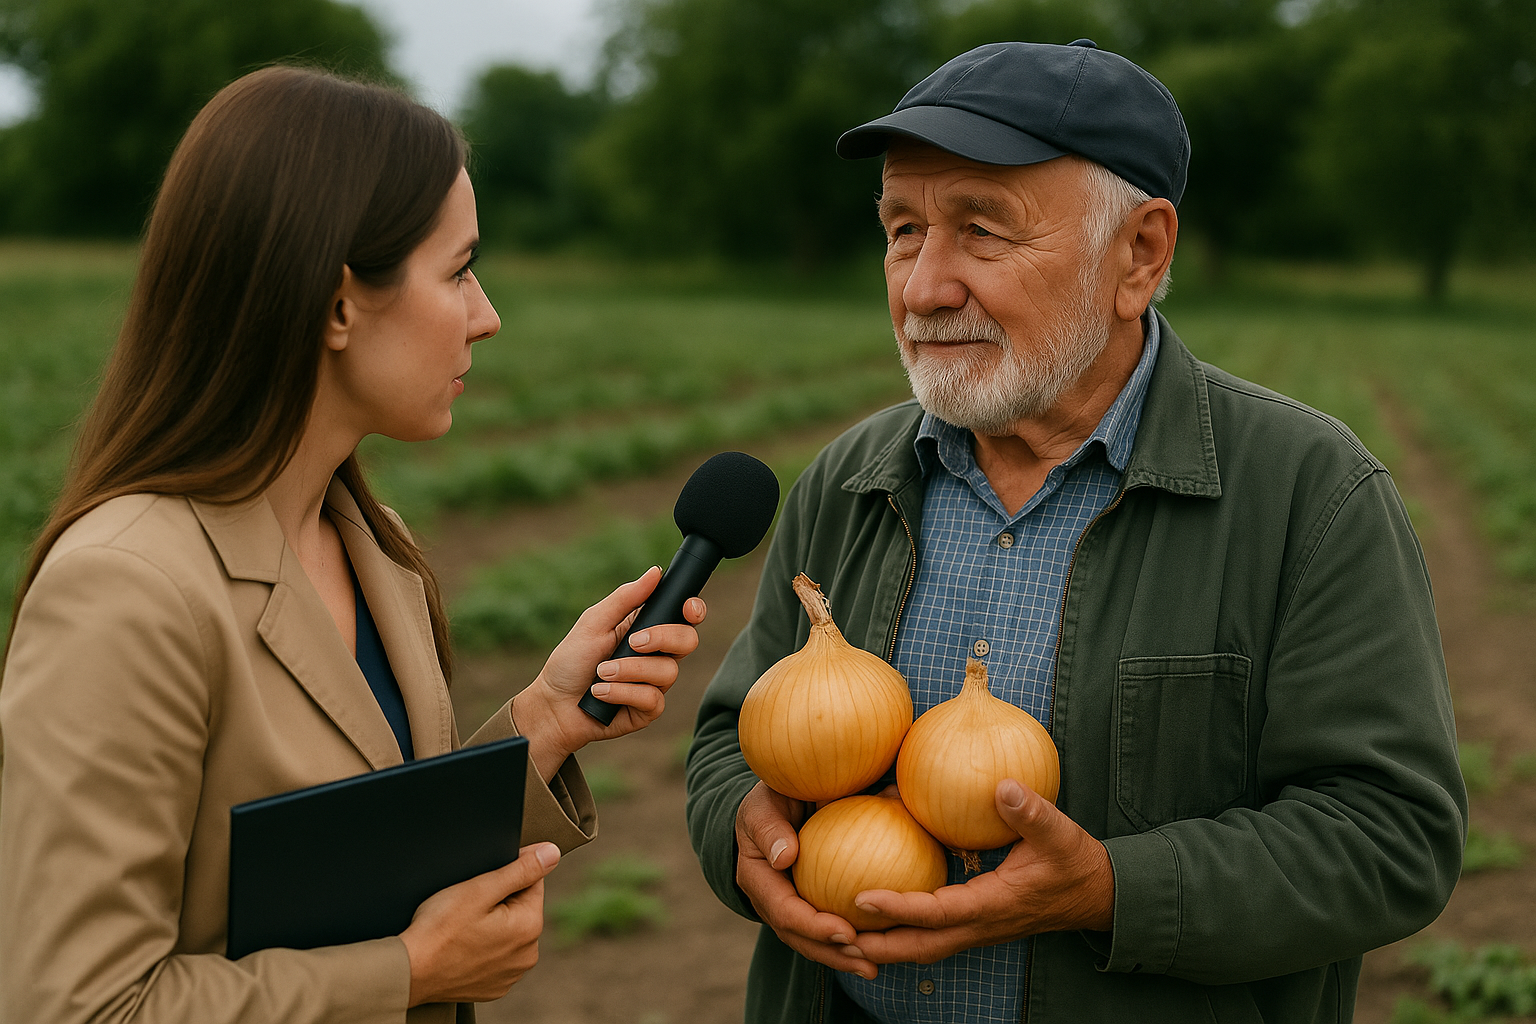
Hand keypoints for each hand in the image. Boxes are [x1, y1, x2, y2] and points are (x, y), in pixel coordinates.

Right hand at [401, 842, 560, 1005]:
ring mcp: (511, 974)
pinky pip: (496, 956)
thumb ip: (521, 869)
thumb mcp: (480, 889)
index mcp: (530, 927)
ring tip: (463, 927)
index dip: (507, 874)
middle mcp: (527, 955)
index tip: (480, 883)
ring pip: (508, 932)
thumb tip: (551, 853)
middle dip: (499, 901)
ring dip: (492, 925)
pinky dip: (483, 948)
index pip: (532, 882)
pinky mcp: (494, 986)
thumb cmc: (438, 930)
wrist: (408, 972)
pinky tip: (462, 946)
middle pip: (520, 908)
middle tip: (467, 907)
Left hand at [513, 566, 706, 779]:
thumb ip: (625, 598)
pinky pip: (652, 698)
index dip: (694, 609)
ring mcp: (654, 683)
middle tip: (633, 642)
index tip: (687, 608)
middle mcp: (656, 655)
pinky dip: (621, 692)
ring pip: (668, 671)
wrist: (553, 704)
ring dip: (629, 670)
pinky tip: (601, 693)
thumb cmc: (571, 661)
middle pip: (687, 640)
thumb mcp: (594, 622)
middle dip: (662, 638)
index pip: (684, 616)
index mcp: (646, 628)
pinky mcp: (648, 709)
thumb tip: (654, 573)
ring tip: (601, 673)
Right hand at [734, 781, 878, 979]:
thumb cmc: (772, 796)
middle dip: (831, 954)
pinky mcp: (807, 903)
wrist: (778, 800)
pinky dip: (850, 940)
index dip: (812, 927)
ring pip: (812, 941)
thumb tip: (785, 858)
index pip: (783, 912)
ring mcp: (787, 905)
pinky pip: (827, 926)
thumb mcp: (764, 804)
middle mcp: (769, 899)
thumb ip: (770, 827)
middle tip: (867, 961)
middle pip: (798, 938)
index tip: (846, 932)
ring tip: (873, 967)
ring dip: (842, 958)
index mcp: (756, 877)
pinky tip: (881, 943)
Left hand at [841, 779, 1113, 964]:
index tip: (859, 897)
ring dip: (883, 945)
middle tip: (830, 934)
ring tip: (840, 932)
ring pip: (921, 947)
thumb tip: (1003, 785)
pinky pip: (930, 935)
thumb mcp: (1059, 833)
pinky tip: (876, 909)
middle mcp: (979, 925)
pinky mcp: (974, 923)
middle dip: (875, 947)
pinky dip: (901, 932)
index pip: (936, 913)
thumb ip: (1031, 811)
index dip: (897, 908)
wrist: (1096, 895)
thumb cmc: (1075, 863)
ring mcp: (976, 930)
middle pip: (917, 947)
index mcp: (992, 905)